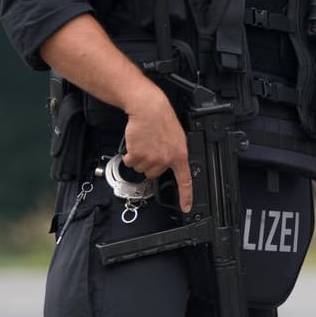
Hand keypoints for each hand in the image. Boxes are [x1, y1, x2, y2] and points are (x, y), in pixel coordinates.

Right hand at [121, 87, 191, 211]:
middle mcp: (166, 160)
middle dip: (150, 163)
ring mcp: (151, 158)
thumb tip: (171, 164)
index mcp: (180, 156)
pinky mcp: (137, 155)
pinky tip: (136, 143)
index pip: (185, 181)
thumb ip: (175, 154)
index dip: (186, 196)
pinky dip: (129, 155)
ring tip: (144, 143)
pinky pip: (130, 162)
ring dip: (139, 158)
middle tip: (151, 148)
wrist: (149, 109)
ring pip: (141, 168)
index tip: (186, 207)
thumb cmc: (162, 120)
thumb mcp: (177, 138)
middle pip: (154, 174)